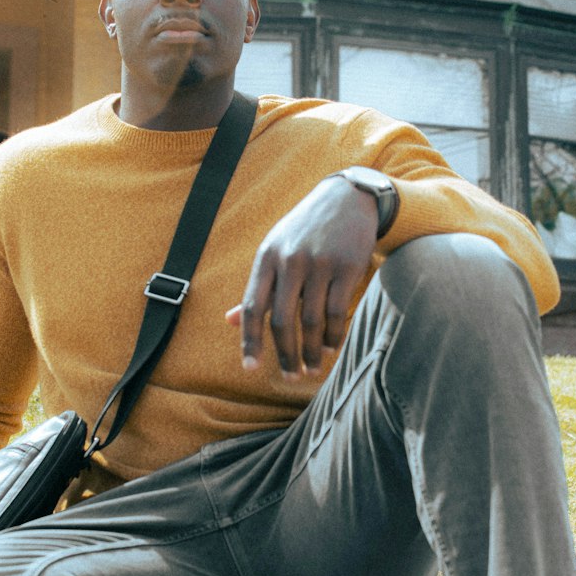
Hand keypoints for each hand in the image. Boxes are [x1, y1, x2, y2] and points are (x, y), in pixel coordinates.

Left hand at [226, 176, 378, 377]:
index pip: (252, 307)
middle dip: (286, 354)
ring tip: (312, 369)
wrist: (347, 198)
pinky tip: (332, 348)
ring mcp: (319, 263)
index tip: (251, 368)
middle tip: (291, 377)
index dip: (249, 340)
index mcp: (267, 258)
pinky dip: (334, 335)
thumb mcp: (275, 250)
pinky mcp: (347, 267)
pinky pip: (337, 311)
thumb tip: (228, 321)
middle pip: (282, 320)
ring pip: (312, 320)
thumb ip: (257, 288)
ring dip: (312, 351)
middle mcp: (290, 260)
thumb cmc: (304, 231)